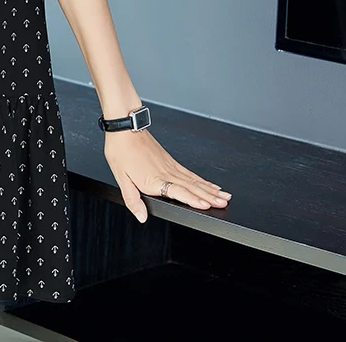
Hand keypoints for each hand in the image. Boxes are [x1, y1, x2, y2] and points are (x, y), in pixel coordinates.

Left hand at [103, 129, 231, 222]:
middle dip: (209, 197)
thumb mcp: (121, 177)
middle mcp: (166, 173)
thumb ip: (132, 200)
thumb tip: (141, 216)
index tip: (207, 205)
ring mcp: (170, 166)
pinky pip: (190, 173)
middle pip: (192, 187)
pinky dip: (202, 180)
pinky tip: (210, 184)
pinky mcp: (171, 161)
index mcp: (154, 179)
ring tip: (225, 197)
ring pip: (194, 180)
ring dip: (210, 189)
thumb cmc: (121, 150)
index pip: (178, 191)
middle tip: (225, 203)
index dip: (192, 199)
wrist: (125, 127)